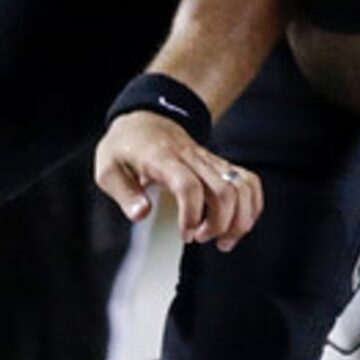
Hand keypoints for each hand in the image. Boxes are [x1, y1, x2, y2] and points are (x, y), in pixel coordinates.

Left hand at [94, 108, 260, 248]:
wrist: (146, 119)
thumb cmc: (126, 146)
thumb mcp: (108, 169)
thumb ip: (124, 194)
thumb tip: (141, 214)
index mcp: (162, 158)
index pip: (187, 185)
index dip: (191, 214)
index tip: (186, 235)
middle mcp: (192, 158)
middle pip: (224, 190)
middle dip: (220, 224)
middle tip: (201, 238)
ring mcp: (209, 160)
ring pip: (241, 186)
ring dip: (240, 219)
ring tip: (223, 239)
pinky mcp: (220, 165)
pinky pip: (248, 182)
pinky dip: (251, 206)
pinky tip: (237, 224)